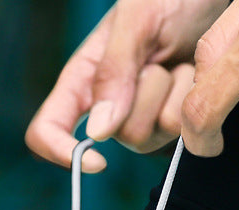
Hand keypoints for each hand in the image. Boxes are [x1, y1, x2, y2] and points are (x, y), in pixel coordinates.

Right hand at [25, 0, 227, 170]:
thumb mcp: (138, 19)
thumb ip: (114, 71)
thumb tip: (97, 134)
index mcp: (82, 78)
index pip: (48, 129)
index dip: (63, 153)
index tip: (98, 161)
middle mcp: (106, 104)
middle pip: (115, 136)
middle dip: (143, 101)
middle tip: (157, 60)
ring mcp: (140, 115)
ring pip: (147, 137)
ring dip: (170, 96)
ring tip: (176, 61)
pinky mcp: (169, 119)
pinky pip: (178, 130)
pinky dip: (190, 99)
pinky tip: (191, 71)